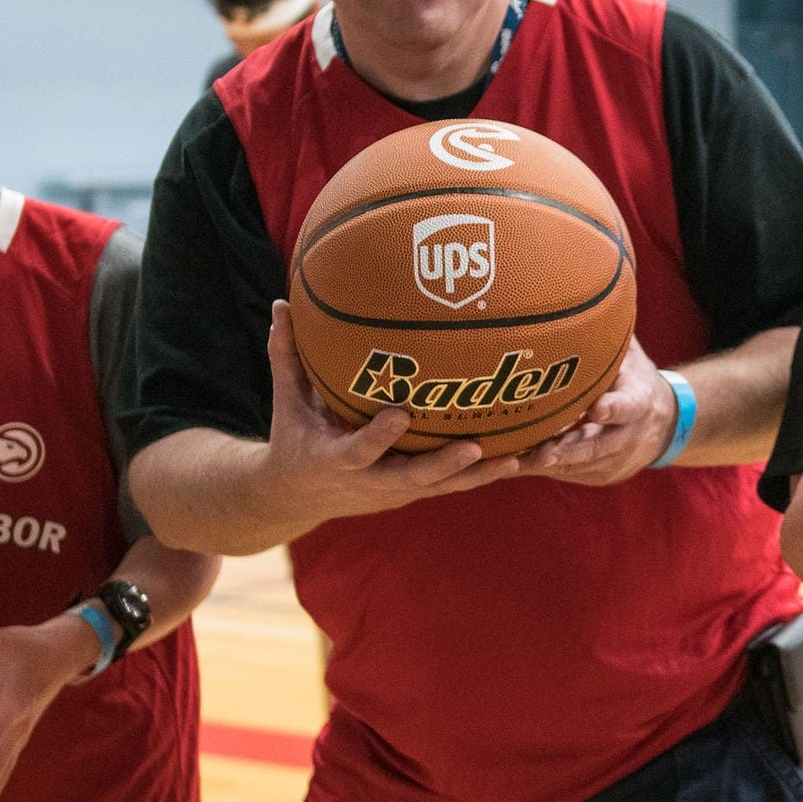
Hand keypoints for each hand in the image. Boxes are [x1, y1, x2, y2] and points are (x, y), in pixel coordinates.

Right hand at [264, 300, 519, 532]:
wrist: (295, 498)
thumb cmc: (294, 438)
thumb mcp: (286, 402)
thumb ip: (286, 355)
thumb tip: (280, 303)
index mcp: (334, 460)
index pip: (358, 450)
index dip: (379, 436)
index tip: (400, 414)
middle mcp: (369, 482)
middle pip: (411, 478)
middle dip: (443, 465)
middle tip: (474, 446)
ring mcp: (395, 491)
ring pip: (442, 488)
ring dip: (479, 475)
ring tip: (518, 458)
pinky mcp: (413, 493)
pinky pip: (453, 485)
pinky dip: (485, 474)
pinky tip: (522, 458)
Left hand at [518, 338, 674, 485]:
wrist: (663, 426)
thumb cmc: (634, 381)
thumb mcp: (631, 356)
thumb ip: (611, 333)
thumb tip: (593, 286)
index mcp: (639, 401)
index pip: (630, 405)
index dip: (615, 408)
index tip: (598, 407)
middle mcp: (629, 435)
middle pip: (599, 446)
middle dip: (570, 450)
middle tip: (543, 451)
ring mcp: (615, 460)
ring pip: (580, 465)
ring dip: (549, 464)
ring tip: (515, 461)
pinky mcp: (600, 475)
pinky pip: (569, 475)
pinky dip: (545, 470)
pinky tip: (515, 465)